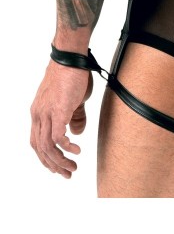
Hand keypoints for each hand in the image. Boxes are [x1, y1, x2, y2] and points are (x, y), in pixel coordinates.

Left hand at [30, 59, 92, 177]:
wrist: (71, 59)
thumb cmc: (72, 75)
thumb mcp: (73, 100)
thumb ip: (73, 117)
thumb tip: (76, 134)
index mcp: (39, 113)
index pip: (36, 142)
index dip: (46, 158)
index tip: (58, 167)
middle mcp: (38, 115)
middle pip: (39, 148)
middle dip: (53, 165)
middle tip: (67, 174)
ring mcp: (46, 113)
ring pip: (46, 146)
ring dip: (60, 160)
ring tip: (73, 167)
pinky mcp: (58, 110)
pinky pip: (57, 136)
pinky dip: (66, 147)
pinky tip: (76, 150)